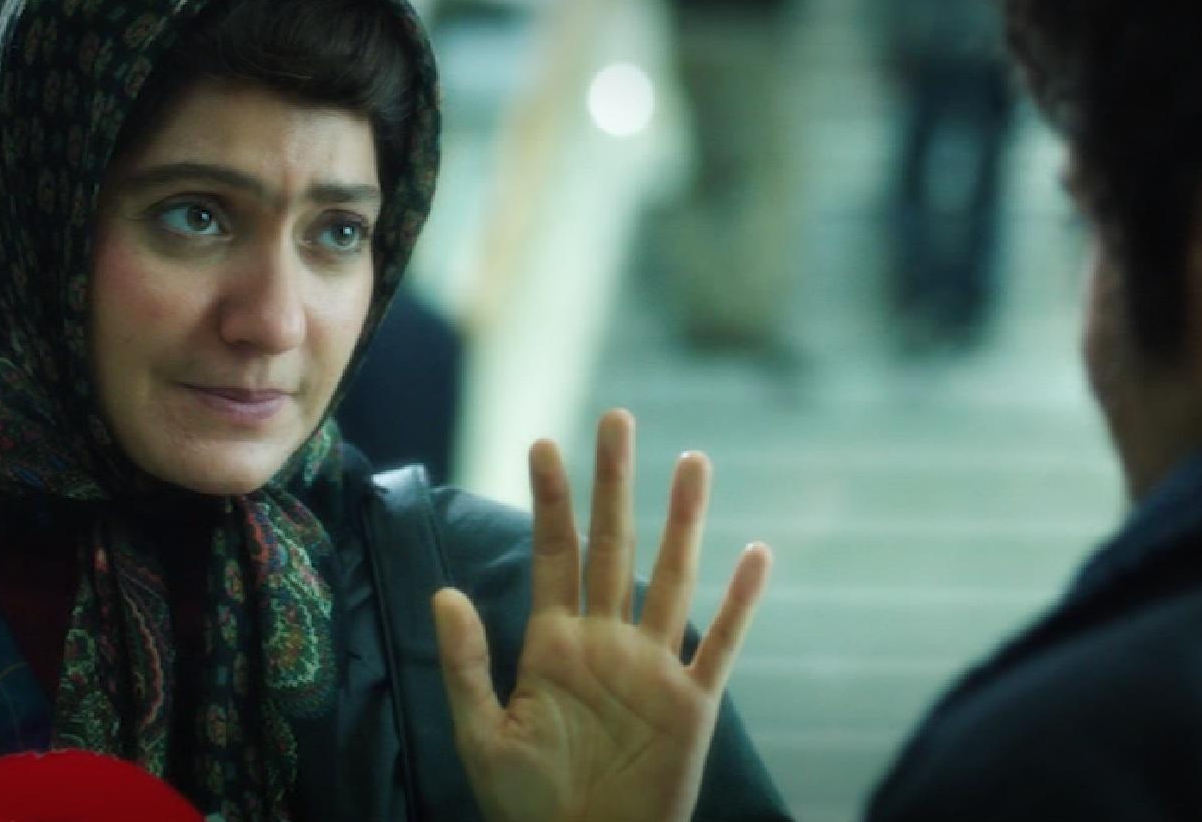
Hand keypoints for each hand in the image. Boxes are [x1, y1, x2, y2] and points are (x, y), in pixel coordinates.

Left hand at [433, 409, 772, 821]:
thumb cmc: (527, 809)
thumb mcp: (481, 737)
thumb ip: (466, 664)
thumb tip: (445, 591)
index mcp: (553, 644)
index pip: (553, 553)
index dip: (550, 499)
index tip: (541, 442)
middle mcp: (606, 642)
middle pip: (614, 546)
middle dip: (614, 483)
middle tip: (617, 418)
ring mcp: (652, 670)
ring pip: (671, 578)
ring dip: (682, 521)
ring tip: (691, 461)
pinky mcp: (691, 706)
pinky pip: (720, 645)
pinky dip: (741, 603)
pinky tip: (756, 553)